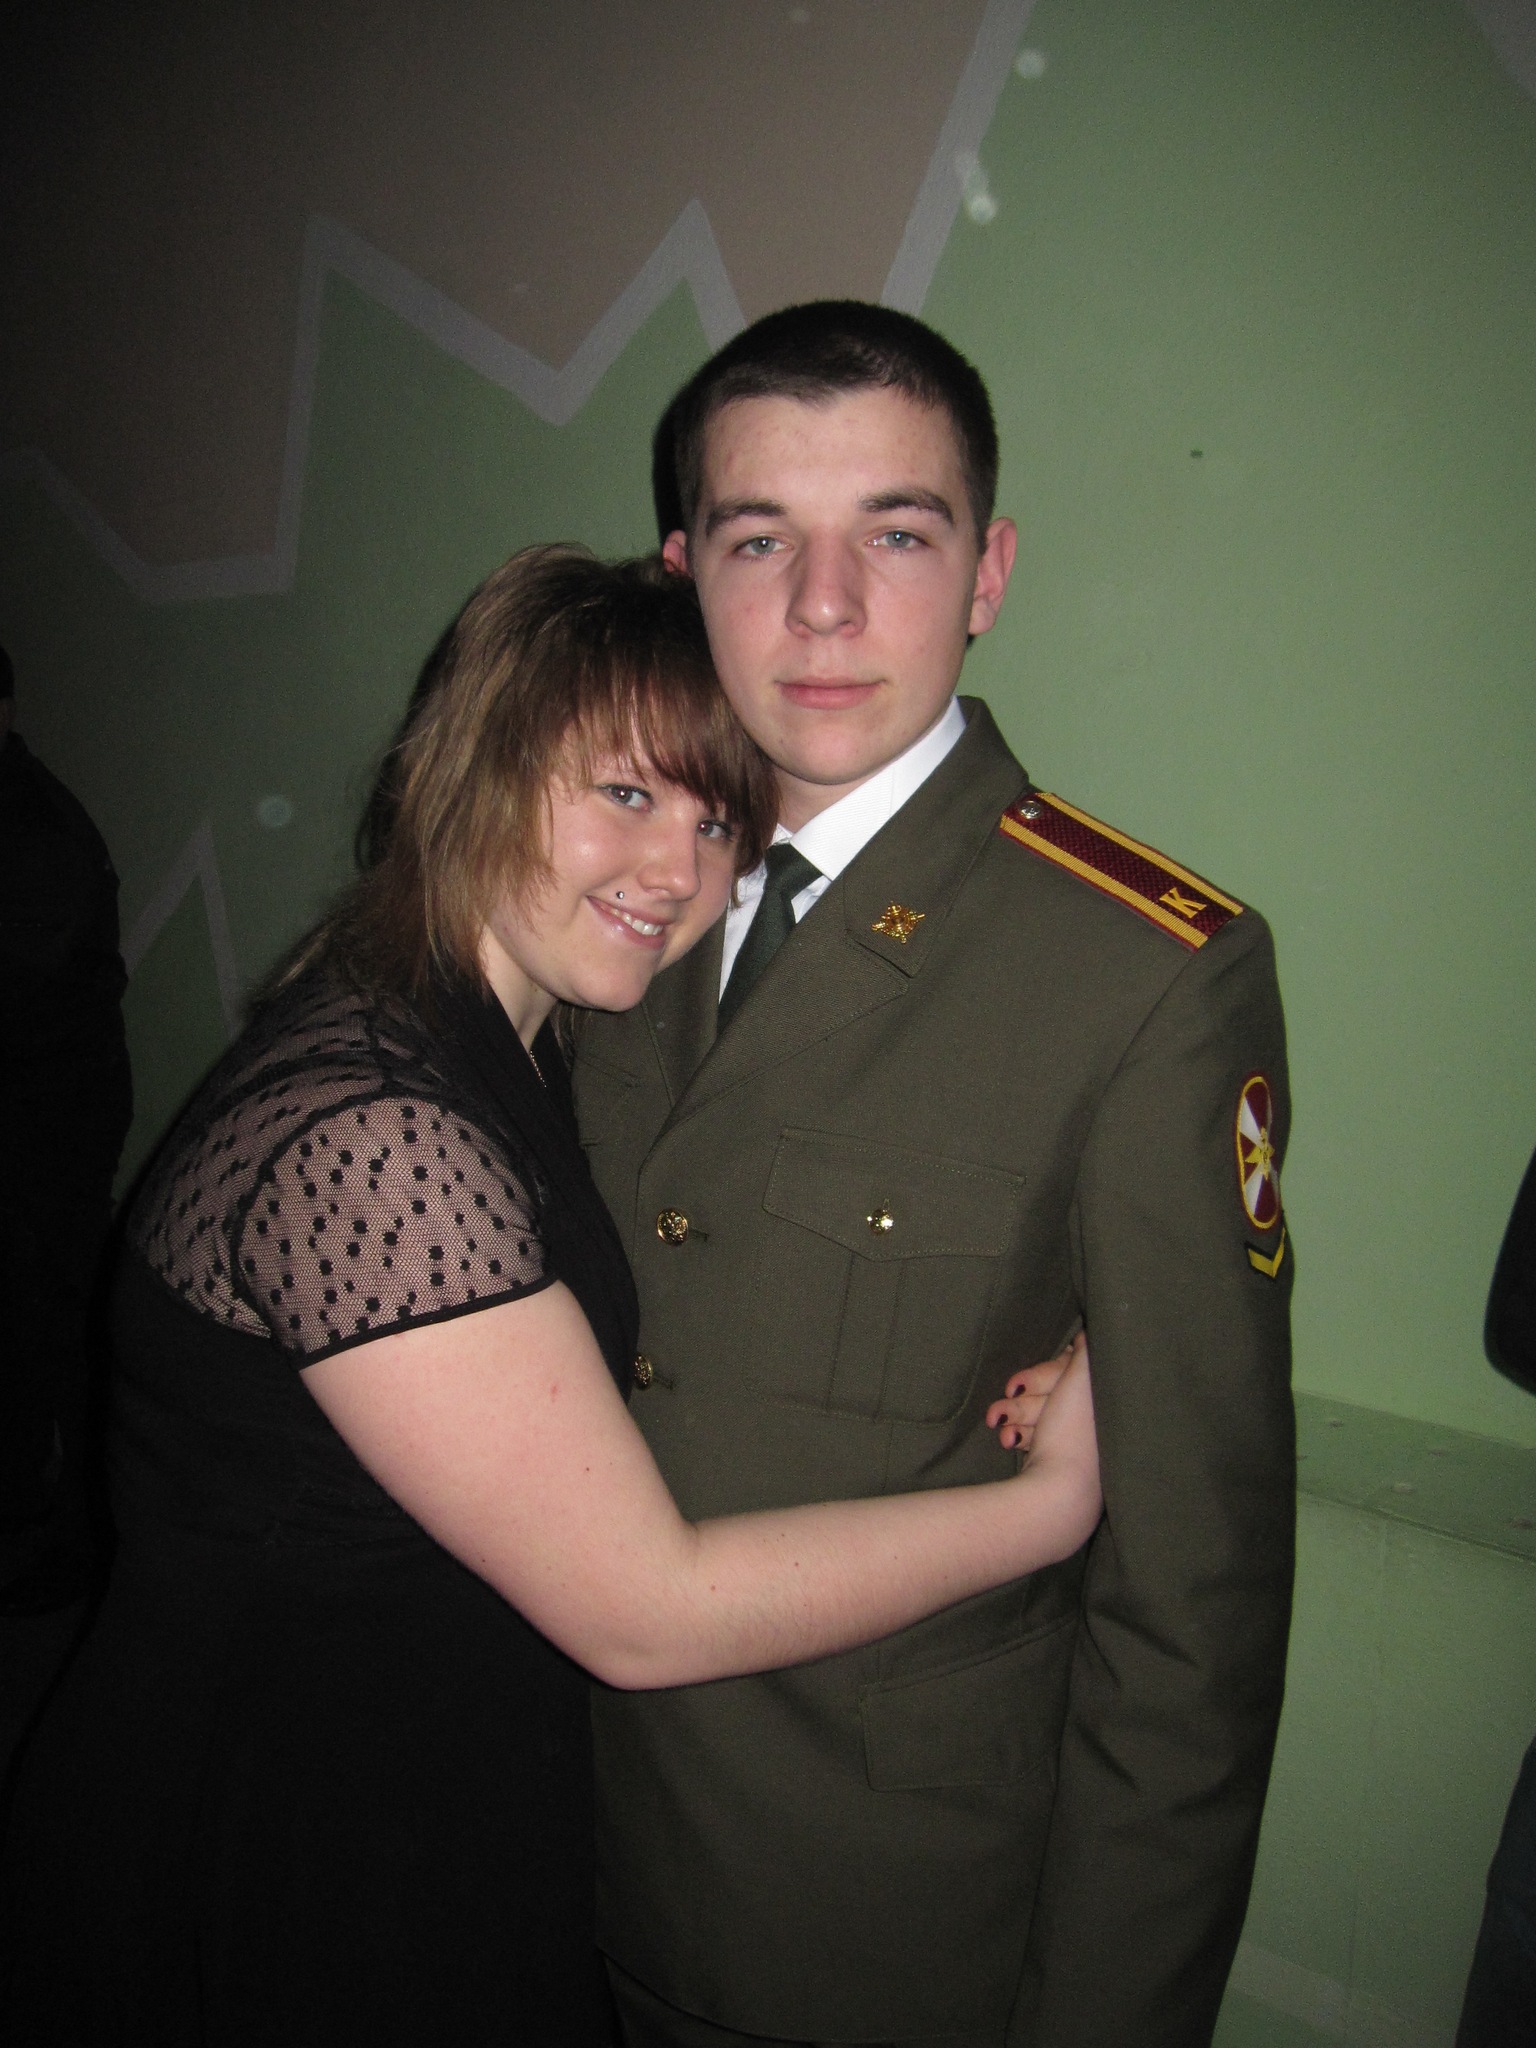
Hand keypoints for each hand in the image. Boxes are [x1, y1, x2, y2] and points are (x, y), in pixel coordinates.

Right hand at [987, 1332, 1081, 1452]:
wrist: (1060, 1489)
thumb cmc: (1073, 1432)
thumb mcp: (1082, 1379)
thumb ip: (1086, 1349)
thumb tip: (1089, 1330)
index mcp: (1092, 1392)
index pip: (1058, 1370)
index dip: (1036, 1377)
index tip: (1017, 1387)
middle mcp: (1082, 1411)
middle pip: (1041, 1393)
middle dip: (1018, 1402)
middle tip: (1001, 1413)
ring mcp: (1065, 1434)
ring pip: (1030, 1412)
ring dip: (1011, 1418)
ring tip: (1005, 1434)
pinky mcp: (1050, 1454)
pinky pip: (1027, 1433)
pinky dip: (1015, 1434)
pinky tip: (1009, 1441)